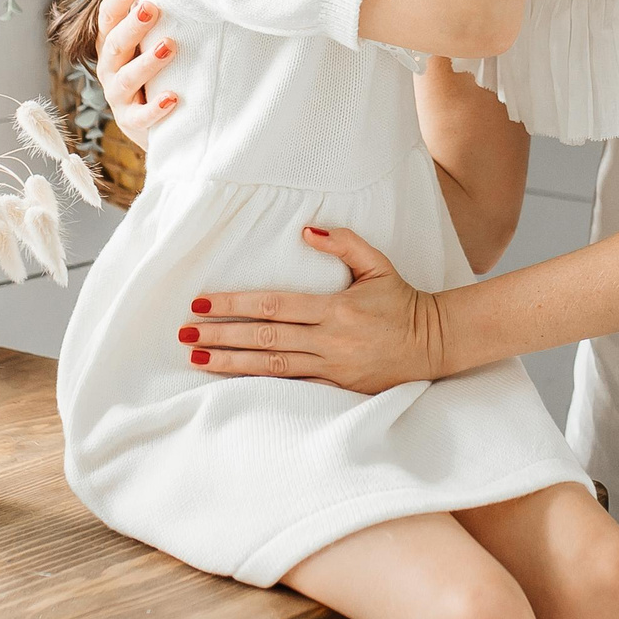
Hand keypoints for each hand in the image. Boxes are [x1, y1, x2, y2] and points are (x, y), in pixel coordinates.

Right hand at [94, 0, 177, 145]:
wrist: (152, 124)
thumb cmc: (154, 73)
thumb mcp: (149, 44)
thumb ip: (154, 20)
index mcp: (111, 44)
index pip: (109, 16)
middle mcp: (109, 68)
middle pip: (115, 43)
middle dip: (133, 25)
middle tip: (152, 7)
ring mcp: (118, 96)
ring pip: (126, 78)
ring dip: (147, 61)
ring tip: (169, 46)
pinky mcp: (131, 122)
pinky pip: (141, 116)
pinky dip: (156, 107)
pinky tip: (173, 97)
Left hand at [183, 227, 449, 394]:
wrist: (433, 344)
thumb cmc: (402, 301)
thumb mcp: (377, 263)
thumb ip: (343, 243)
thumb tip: (307, 229)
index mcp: (336, 309)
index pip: (274, 305)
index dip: (235, 305)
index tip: (202, 304)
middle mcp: (329, 340)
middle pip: (265, 338)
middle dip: (221, 337)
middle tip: (185, 336)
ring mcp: (332, 368)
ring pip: (272, 367)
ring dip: (231, 363)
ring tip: (197, 361)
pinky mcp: (337, 389)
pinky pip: (292, 387)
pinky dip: (260, 384)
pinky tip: (234, 382)